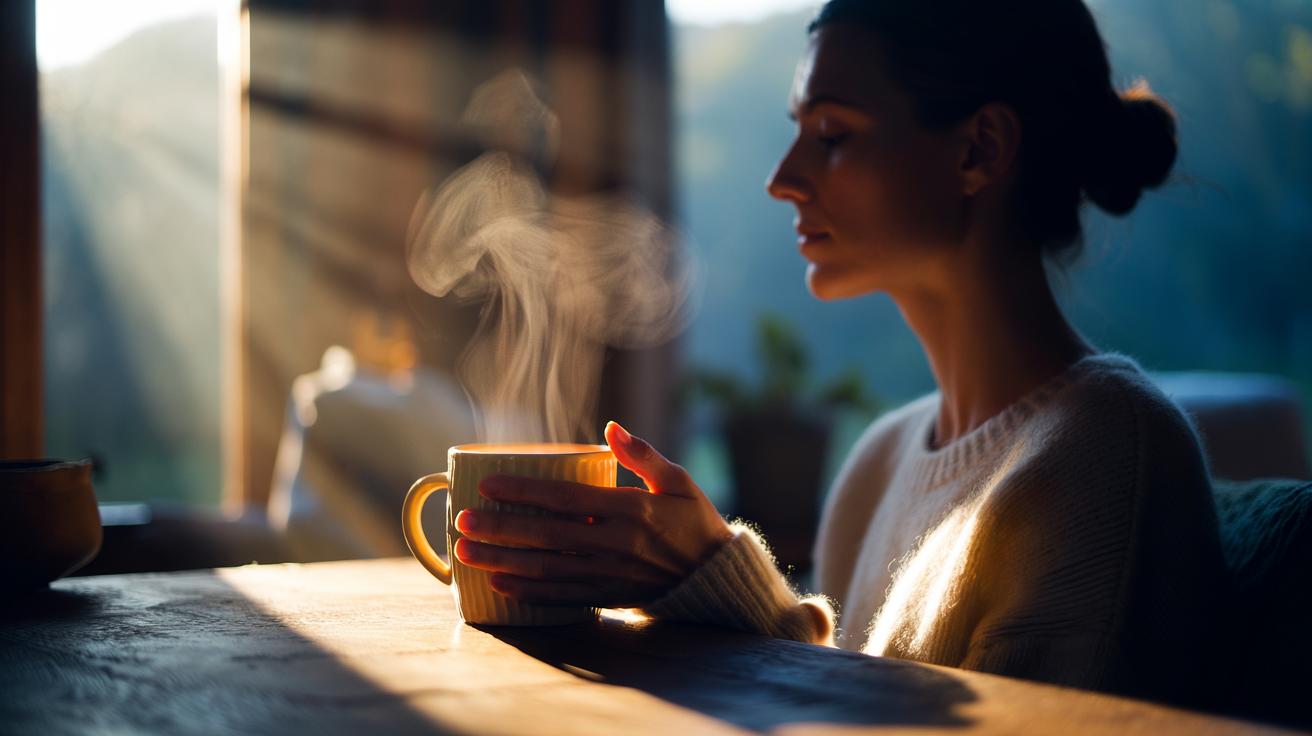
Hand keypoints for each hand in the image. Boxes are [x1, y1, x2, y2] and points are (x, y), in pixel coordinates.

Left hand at [451, 421, 734, 607]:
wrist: (716, 575)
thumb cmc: (694, 520)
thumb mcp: (679, 480)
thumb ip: (643, 454)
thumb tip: (610, 427)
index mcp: (633, 511)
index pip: (567, 500)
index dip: (525, 492)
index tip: (489, 485)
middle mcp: (617, 546)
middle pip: (547, 536)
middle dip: (501, 529)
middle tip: (462, 521)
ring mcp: (610, 575)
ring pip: (547, 569)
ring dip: (502, 561)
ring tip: (466, 552)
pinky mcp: (608, 597)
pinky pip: (561, 596)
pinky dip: (528, 591)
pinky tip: (498, 583)